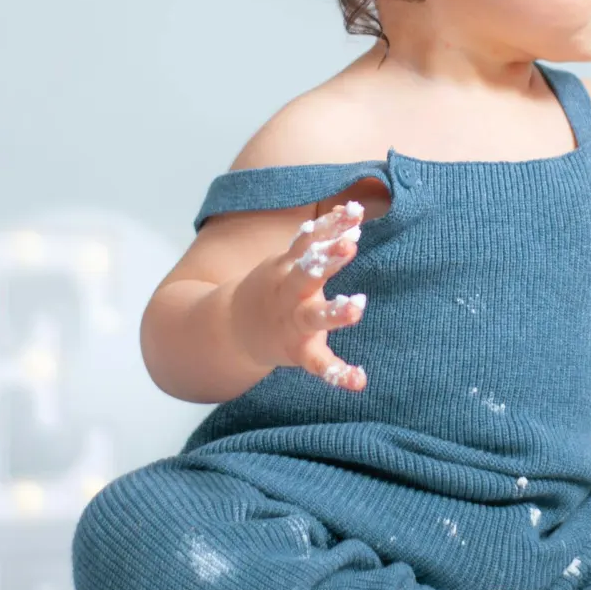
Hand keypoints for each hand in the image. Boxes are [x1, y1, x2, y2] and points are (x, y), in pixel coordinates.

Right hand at [228, 201, 370, 389]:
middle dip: (327, 261)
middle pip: (307, 275)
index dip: (330, 227)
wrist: (231, 328)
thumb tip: (352, 209)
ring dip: (335, 312)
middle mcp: (289, 294)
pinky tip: (359, 380)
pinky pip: (318, 364)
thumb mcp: (289, 260)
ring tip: (358, 306)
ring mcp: (293, 324)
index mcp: (286, 269)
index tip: (354, 212)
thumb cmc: (275, 288)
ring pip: (313, 317)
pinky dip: (338, 373)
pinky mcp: (298, 352)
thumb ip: (320, 238)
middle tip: (350, 245)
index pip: (308, 242)